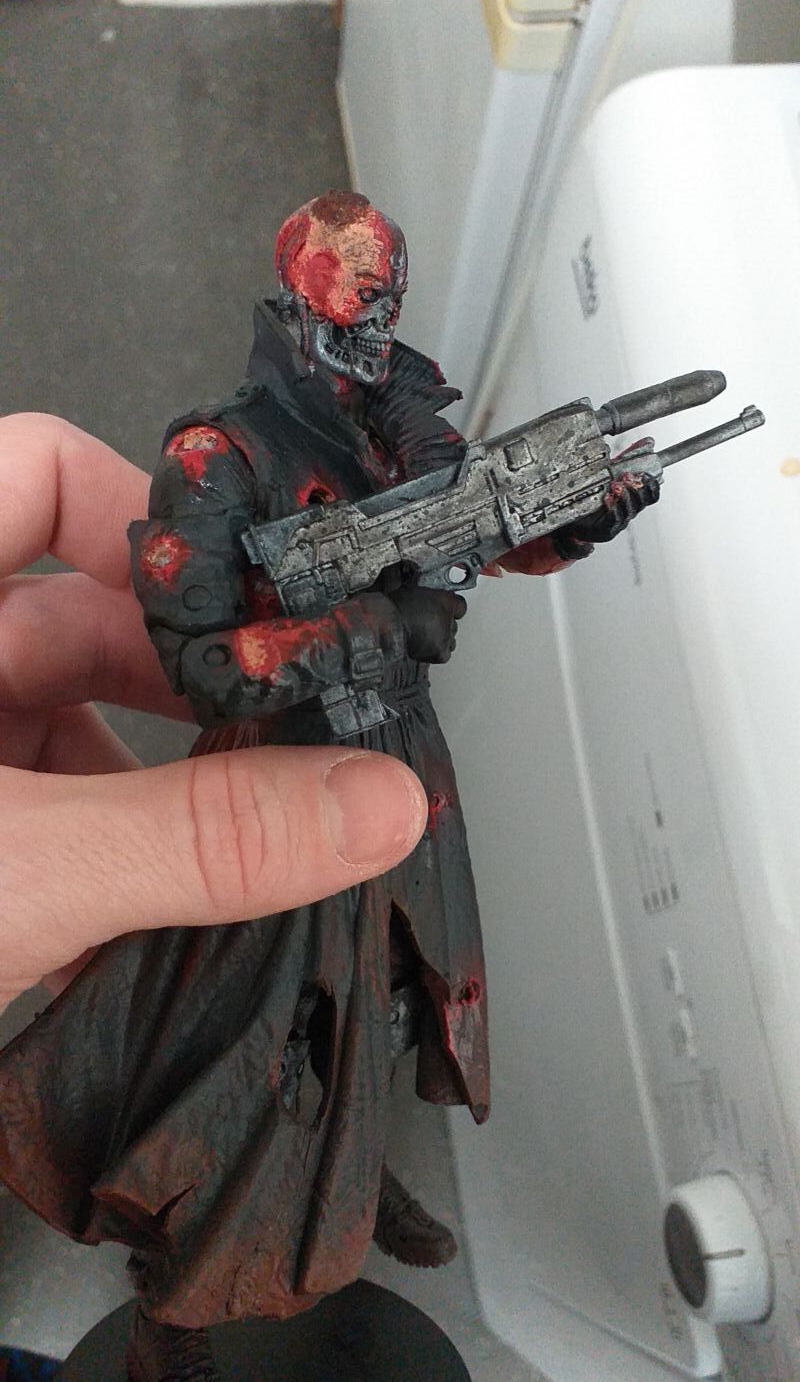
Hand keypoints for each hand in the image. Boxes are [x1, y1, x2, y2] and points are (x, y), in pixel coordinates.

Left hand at [0, 415, 426, 1011]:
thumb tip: (365, 805)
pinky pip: (47, 803)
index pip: (42, 466)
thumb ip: (196, 839)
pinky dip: (106, 849)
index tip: (249, 595)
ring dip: (156, 785)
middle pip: (87, 611)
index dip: (155, 515)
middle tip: (281, 740)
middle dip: (191, 683)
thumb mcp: (24, 872)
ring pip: (73, 720)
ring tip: (223, 845)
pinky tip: (140, 914)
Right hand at [389, 584, 465, 663]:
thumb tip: (430, 603)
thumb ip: (428, 598)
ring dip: (441, 640)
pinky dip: (435, 653)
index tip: (446, 611)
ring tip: (424, 637)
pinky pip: (444, 654)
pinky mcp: (440, 651)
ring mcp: (446, 635)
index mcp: (446, 599)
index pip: (460, 606)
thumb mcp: (414, 592)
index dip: (451, 610)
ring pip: (451, 640)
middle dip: (443, 626)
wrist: (386, 624)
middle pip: (454, 625)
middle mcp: (449, 617)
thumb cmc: (393, 608)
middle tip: (428, 625)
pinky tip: (424, 647)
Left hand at [561, 446, 660, 546]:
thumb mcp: (610, 475)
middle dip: (636, 487)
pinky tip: (608, 498)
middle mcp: (628, 511)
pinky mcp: (606, 530)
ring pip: (629, 510)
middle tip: (626, 476)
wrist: (573, 520)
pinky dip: (613, 508)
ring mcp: (618, 522)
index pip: (651, 495)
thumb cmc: (593, 498)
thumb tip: (646, 441)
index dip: (652, 485)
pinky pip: (613, 520)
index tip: (645, 474)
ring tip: (616, 486)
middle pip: (642, 502)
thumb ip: (626, 460)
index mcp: (632, 500)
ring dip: (624, 496)